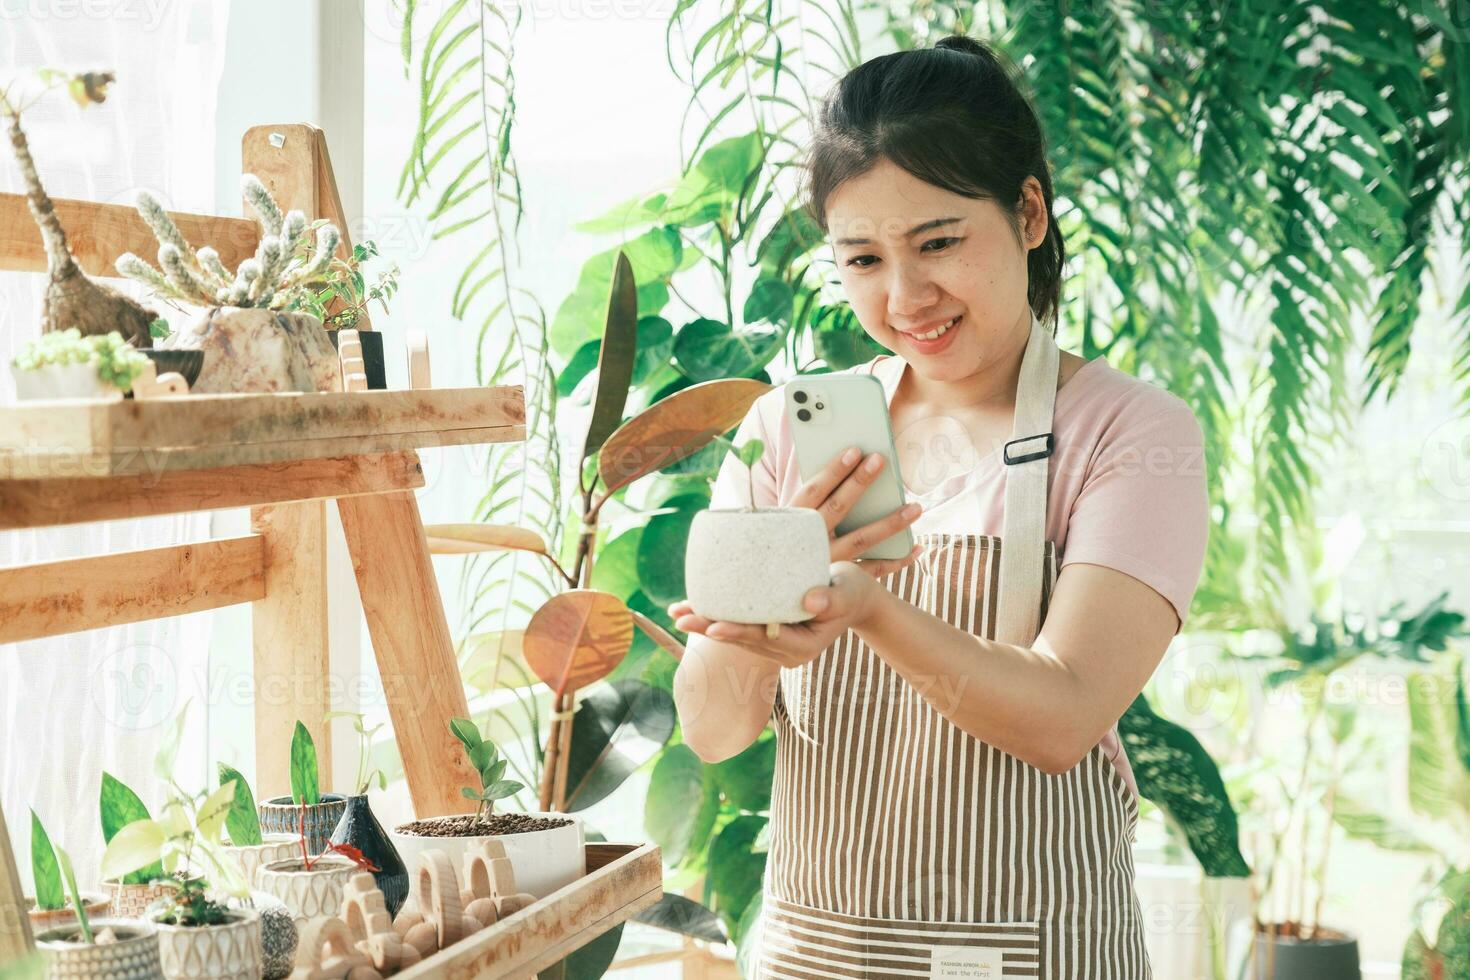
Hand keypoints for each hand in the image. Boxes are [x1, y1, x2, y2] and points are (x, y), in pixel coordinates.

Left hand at [668, 561, 883, 667]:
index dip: (738, 632)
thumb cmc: (852, 590)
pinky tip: (694, 608)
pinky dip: (718, 616)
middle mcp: (785, 651)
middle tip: (681, 618)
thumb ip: (831, 598)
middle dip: (710, 627)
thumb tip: (810, 598)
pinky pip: (740, 626)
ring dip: (706, 623)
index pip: (764, 639)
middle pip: (742, 639)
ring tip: (677, 612)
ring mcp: (775, 644)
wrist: (854, 597)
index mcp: (803, 647)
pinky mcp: (769, 633)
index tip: (713, 627)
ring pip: (736, 634)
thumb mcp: (848, 591)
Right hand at [794, 445, 924, 578]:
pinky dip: (896, 561)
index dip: (833, 471)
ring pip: (862, 540)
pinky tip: (917, 547)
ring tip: (916, 507)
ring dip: (891, 523)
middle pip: (838, 508)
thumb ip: (813, 499)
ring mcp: (827, 562)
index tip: (855, 450)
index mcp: (793, 522)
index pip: (814, 491)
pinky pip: (873, 570)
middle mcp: (809, 542)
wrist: (775, 588)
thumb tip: (850, 466)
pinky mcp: (841, 580)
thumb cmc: (788, 542)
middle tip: (880, 459)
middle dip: (860, 482)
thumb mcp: (789, 520)